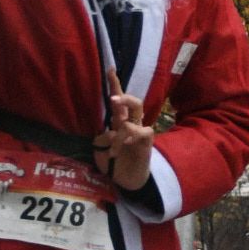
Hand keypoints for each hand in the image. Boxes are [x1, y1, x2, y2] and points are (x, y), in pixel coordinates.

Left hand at [94, 67, 154, 190]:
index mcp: (120, 122)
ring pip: (135, 118)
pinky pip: (142, 131)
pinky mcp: (147, 142)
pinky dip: (131, 136)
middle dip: (124, 97)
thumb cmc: (114, 162)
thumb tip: (106, 130)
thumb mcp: (101, 147)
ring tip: (113, 150)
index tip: (110, 69)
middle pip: (134, 102)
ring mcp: (141, 132)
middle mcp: (132, 123)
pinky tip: (126, 144)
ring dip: (121, 131)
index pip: (118, 100)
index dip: (115, 84)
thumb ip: (101, 136)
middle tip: (113, 99)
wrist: (127, 180)